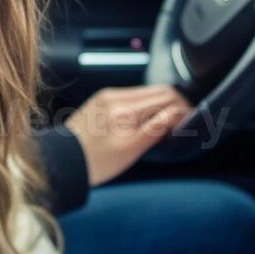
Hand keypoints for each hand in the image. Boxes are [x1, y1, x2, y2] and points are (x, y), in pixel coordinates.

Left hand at [63, 84, 191, 187]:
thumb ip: (156, 129)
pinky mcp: (103, 98)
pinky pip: (133, 95)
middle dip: (176, 103)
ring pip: (147, 92)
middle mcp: (116, 96)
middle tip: (184, 121)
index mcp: (124, 109)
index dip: (184, 108)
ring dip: (162, 103)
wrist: (62, 161)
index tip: (192, 121)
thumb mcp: (130, 151)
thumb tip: (179, 114)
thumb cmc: (96, 162)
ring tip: (169, 122)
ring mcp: (108, 95)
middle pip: (158, 91)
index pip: (166, 97)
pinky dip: (147, 104)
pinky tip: (149, 119)